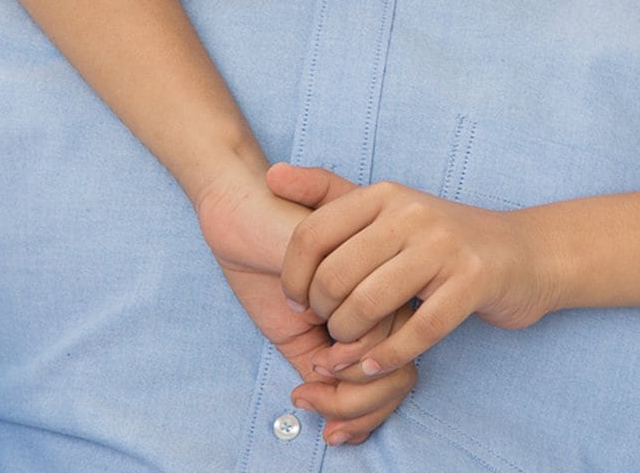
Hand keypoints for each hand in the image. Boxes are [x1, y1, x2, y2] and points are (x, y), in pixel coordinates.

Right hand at [195, 166, 415, 444]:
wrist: (240, 210)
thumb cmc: (264, 265)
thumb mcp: (295, 332)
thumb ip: (324, 367)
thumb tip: (341, 419)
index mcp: (370, 306)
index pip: (395, 374)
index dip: (367, 411)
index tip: (331, 429)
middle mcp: (383, 291)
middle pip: (399, 374)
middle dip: (357, 409)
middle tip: (315, 407)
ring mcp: (378, 276)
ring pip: (388, 361)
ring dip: (347, 391)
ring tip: (310, 384)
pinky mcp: (364, 265)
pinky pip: (372, 336)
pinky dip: (341, 364)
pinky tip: (313, 356)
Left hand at [268, 163, 557, 377]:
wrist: (523, 252)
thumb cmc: (441, 237)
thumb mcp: (385, 206)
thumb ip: (327, 194)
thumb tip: (271, 175)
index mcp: (385, 193)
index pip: (312, 234)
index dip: (292, 278)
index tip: (296, 302)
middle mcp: (412, 212)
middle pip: (335, 276)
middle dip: (323, 316)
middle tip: (328, 329)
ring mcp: (445, 246)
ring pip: (369, 306)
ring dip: (349, 341)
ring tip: (349, 347)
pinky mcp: (473, 282)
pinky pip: (416, 332)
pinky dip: (387, 356)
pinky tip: (376, 363)